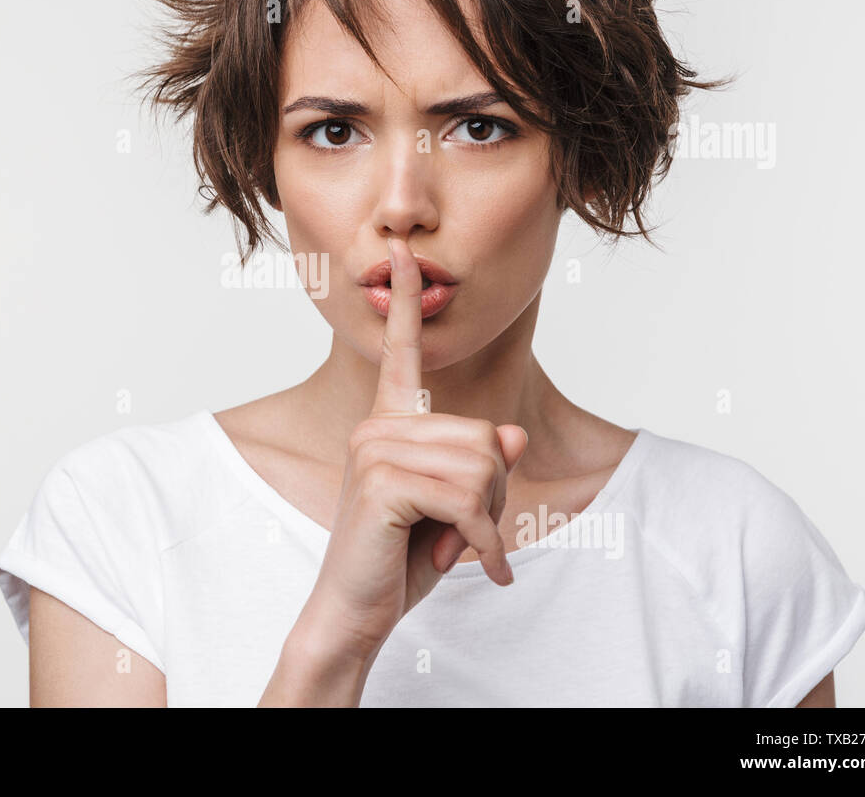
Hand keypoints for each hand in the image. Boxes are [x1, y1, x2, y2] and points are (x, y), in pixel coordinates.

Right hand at [302, 236, 526, 662]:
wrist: (355, 611)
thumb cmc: (399, 558)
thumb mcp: (455, 507)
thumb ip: (479, 466)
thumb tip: (508, 436)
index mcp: (389, 423)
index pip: (402, 351)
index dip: (408, 300)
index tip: (407, 253)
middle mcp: (377, 426)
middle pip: (483, 435)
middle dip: (493, 493)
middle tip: (467, 531)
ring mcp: (374, 449)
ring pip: (480, 467)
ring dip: (487, 519)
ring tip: (458, 544)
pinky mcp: (381, 482)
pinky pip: (466, 499)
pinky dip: (484, 541)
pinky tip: (478, 566)